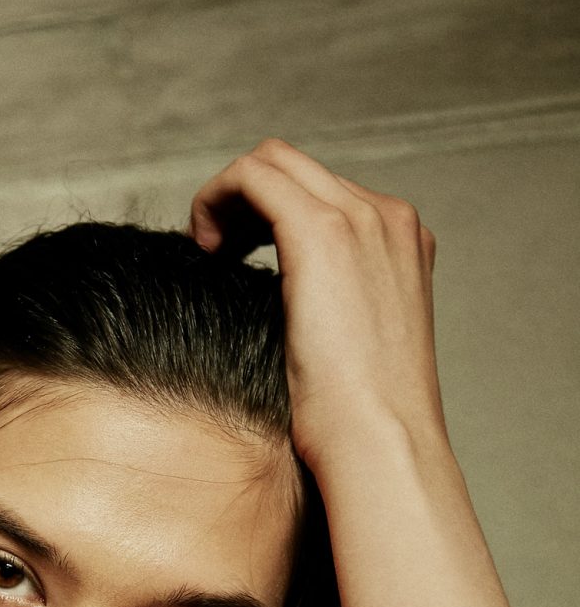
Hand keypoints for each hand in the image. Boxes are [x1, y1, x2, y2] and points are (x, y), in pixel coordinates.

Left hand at [188, 138, 444, 475]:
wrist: (382, 443)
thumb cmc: (362, 423)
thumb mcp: (356, 350)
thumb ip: (333, 310)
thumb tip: (283, 306)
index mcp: (403, 244)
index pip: (326, 195)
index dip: (271, 216)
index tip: (240, 258)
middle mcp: (388, 218)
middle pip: (297, 169)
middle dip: (246, 202)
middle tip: (216, 251)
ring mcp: (361, 218)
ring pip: (272, 163)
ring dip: (227, 198)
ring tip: (208, 250)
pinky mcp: (322, 231)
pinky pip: (253, 176)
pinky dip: (217, 199)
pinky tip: (204, 247)